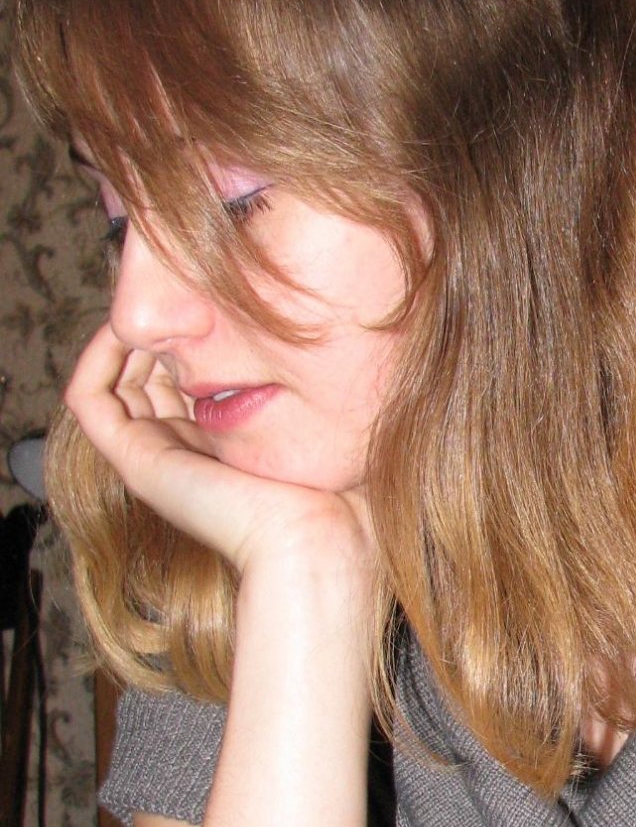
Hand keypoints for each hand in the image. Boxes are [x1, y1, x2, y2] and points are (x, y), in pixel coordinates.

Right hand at [65, 322, 370, 578]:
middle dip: (156, 327)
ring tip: (153, 299)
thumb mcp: (334, 427)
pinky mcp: (138, 463)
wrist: (317, 541)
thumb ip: (324, 390)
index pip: (186, 378)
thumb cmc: (341, 496)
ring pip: (116, 382)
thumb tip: (353, 336)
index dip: (189, 334)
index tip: (212, 296)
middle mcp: (184, 451)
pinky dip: (98, 356)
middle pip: (147, 375)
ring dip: (126, 335)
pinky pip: (90, 398)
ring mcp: (157, 458)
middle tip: (176, 285)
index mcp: (223, 446)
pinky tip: (125, 325)